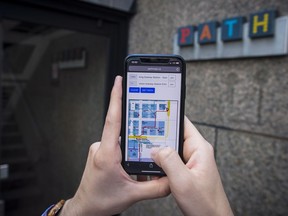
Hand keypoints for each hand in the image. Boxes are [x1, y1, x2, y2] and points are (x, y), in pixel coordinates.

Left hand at [60, 76, 169, 215]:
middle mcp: (102, 147)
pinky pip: (117, 145)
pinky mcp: (102, 152)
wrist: (85, 208)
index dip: (116, 98)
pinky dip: (128, 151)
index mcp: (107, 154)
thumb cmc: (100, 200)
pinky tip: (132, 163)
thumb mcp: (132, 195)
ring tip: (137, 162)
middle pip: (122, 128)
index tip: (119, 81)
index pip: (113, 119)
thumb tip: (171, 179)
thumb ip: (155, 187)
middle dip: (136, 129)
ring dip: (133, 145)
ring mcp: (101, 149)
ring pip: (121, 139)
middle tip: (148, 132)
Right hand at [151, 116, 232, 215]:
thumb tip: (156, 149)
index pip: (183, 123)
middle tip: (143, 134)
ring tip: (146, 151)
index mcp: (199, 148)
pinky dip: (161, 162)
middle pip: (174, 135)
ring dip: (159, 151)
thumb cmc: (205, 204)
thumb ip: (169, 161)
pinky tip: (153, 166)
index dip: (168, 116)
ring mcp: (190, 161)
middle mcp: (195, 152)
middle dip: (159, 135)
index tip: (154, 112)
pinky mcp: (186, 171)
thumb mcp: (183, 181)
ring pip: (171, 149)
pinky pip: (171, 161)